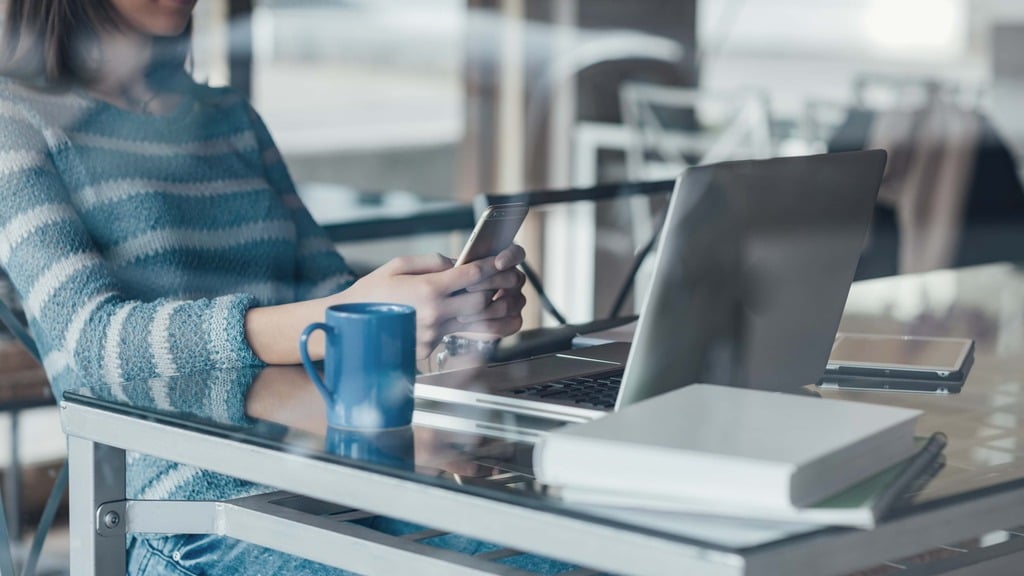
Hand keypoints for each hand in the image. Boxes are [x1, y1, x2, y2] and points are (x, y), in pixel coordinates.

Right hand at [338, 244, 526, 357]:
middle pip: (483, 301)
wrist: (346, 327)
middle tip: (513, 278)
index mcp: (427, 290)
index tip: (505, 258)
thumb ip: (431, 262)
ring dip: (499, 312)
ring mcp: (433, 335)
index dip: (493, 266)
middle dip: (502, 287)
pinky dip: (477, 327)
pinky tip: (485, 317)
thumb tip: (458, 263)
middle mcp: (434, 315)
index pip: (472, 277)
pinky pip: (461, 336)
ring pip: (479, 324)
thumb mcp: (397, 266)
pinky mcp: (429, 349)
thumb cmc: (369, 294)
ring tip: (508, 300)